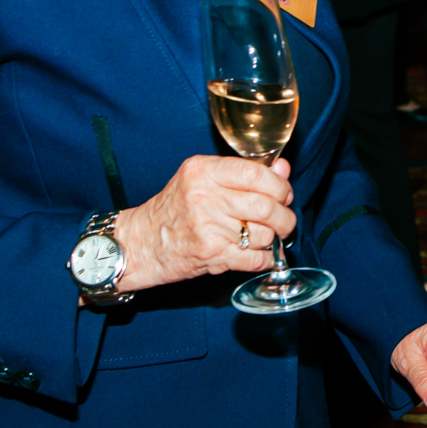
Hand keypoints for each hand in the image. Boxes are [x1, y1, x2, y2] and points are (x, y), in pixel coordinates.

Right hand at [114, 155, 295, 290]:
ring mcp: (207, 227)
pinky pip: (255, 258)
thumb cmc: (175, 208)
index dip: (279, 185)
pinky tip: (260, 254)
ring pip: (263, 234)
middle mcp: (205, 197)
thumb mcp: (202, 179)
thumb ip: (243, 172)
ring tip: (266, 236)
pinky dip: (265, 258)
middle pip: (265, 206)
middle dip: (284, 216)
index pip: (256, 174)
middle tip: (284, 220)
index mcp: (204, 171)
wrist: (142, 242)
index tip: (283, 194)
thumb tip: (282, 169)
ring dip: (273, 238)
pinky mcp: (211, 254)